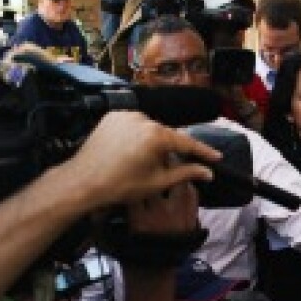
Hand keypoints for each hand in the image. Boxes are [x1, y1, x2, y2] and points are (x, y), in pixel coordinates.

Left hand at [61, 111, 219, 209]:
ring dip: (155, 143)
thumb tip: (208, 172)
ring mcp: (126, 115)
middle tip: (175, 167)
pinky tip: (132, 152)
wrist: (83, 182)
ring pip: (150, 129)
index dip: (203, 152)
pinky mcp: (112, 116)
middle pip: (167, 135)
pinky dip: (138, 136)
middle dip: (173, 151)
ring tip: (148, 162)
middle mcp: (143, 119)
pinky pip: (134, 125)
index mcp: (156, 135)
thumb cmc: (121, 185)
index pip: (187, 143)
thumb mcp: (158, 182)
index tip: (217, 158)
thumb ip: (186, 173)